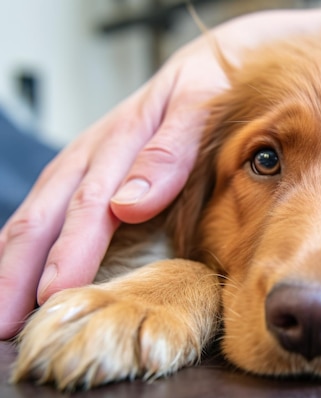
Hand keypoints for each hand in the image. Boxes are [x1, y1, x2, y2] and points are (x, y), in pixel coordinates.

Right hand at [0, 8, 320, 339]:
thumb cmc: (212, 88)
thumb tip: (128, 204)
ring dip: (13, 264)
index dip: (70, 251)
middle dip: (20, 271)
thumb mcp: (201, 102)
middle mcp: (93, 154)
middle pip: (46, 214)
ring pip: (37, 215)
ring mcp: (87, 163)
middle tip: (4, 323)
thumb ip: (170, 150)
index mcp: (121, 138)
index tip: (55, 293)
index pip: (89, 203)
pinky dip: (27, 244)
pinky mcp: (89, 173)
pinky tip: (17, 271)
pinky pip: (48, 210)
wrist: (214, 65)